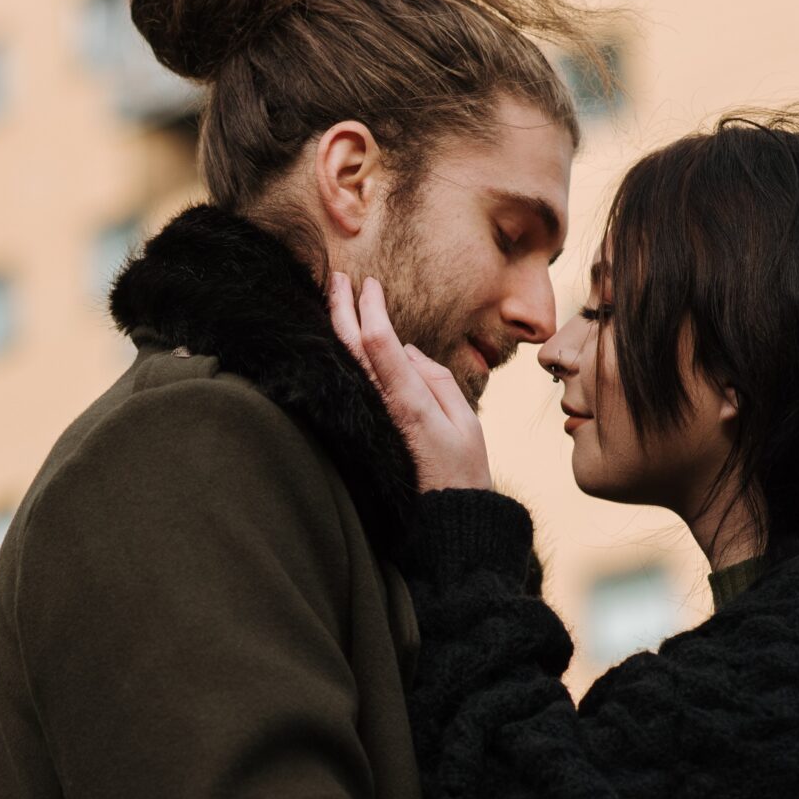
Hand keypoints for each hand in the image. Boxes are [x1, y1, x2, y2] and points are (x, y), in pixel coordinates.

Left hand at [327, 270, 491, 491]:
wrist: (445, 521)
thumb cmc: (462, 471)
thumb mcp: (465, 422)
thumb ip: (437, 381)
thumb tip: (406, 351)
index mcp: (409, 402)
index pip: (379, 344)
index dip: (370, 309)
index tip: (368, 283)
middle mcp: (384, 408)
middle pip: (353, 350)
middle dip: (342, 309)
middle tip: (338, 276)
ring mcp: (372, 420)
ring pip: (347, 366)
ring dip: (338, 328)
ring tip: (334, 297)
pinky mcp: (368, 430)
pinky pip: (352, 385)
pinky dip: (343, 358)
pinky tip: (340, 343)